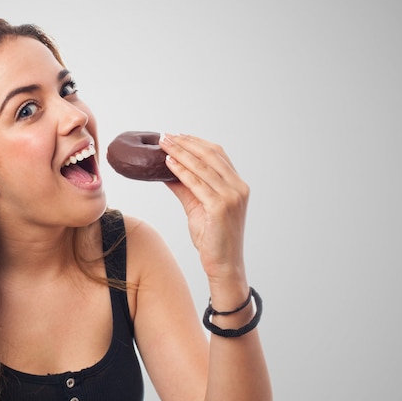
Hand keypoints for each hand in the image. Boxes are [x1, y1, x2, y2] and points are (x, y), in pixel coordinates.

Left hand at [159, 134, 249, 285]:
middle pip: (210, 156)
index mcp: (237, 185)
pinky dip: (181, 172)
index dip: (196, 142)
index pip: (217, 155)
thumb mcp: (197, 207)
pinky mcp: (220, 207)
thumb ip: (186, 187)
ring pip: (202, 167)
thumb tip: (168, 170)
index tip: (177, 136)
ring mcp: (231, 197)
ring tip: (163, 145)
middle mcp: (238, 187)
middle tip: (165, 136)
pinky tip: (168, 164)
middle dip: (185, 143)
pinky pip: (197, 184)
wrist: (223, 264)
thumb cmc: (213, 238)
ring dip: (180, 153)